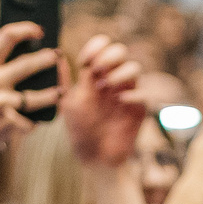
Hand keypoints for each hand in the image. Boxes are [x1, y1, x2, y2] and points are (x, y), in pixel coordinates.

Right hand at [0, 22, 59, 184]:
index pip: (7, 37)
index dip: (26, 29)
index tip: (38, 30)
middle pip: (28, 64)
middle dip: (46, 58)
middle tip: (57, 55)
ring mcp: (1, 104)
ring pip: (37, 96)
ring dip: (52, 93)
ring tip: (60, 91)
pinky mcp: (8, 124)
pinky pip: (30, 121)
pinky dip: (34, 122)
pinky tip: (41, 119)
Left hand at [62, 33, 149, 171]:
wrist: (94, 157)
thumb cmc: (80, 130)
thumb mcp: (68, 104)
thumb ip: (64, 81)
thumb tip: (58, 55)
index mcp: (96, 75)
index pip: (101, 47)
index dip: (95, 47)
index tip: (84, 61)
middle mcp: (114, 80)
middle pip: (121, 51)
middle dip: (109, 56)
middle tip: (97, 70)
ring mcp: (128, 93)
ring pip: (134, 68)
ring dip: (120, 73)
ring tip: (105, 87)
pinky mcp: (138, 110)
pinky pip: (144, 95)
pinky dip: (133, 94)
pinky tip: (120, 101)